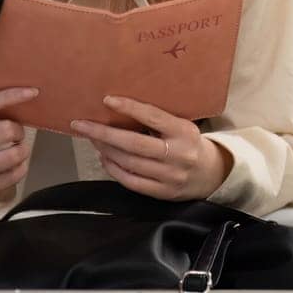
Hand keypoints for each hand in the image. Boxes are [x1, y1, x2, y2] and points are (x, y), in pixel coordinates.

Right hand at [0, 87, 37, 207]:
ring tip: (17, 148)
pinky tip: (15, 164)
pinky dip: (22, 167)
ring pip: (14, 155)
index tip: (32, 91)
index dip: (9, 96)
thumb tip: (22, 93)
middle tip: (16, 133)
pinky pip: (15, 175)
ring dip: (23, 149)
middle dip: (18, 130)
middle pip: (6, 130)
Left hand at [70, 96, 232, 201]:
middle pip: (134, 144)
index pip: (153, 117)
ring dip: (105, 149)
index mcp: (184, 132)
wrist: (212, 175)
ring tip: (91, 138)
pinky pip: (131, 181)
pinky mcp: (162, 193)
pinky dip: (113, 169)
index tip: (107, 99)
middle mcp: (177, 155)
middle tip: (81, 124)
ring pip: (129, 163)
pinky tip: (104, 158)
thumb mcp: (182, 126)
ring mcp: (169, 177)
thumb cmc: (189, 143)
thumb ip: (158, 120)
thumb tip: (119, 107)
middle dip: (103, 134)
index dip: (129, 108)